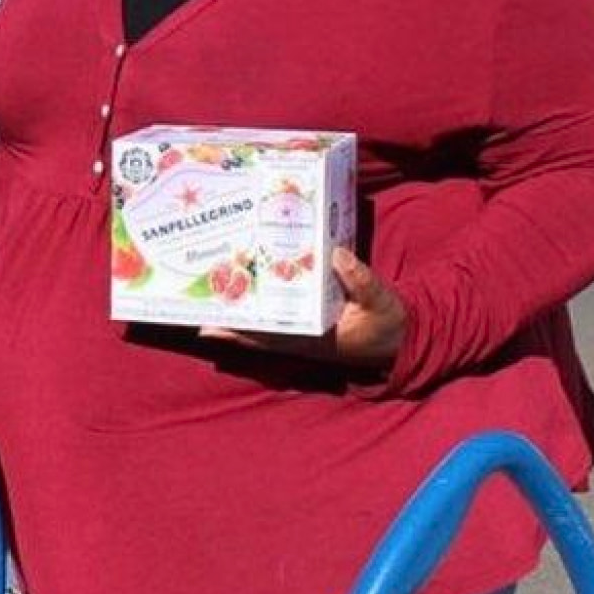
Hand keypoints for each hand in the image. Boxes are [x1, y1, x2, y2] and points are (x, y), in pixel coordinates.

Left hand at [196, 248, 406, 366]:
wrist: (400, 335)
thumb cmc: (387, 323)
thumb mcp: (381, 302)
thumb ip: (361, 281)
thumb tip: (338, 255)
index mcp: (314, 338)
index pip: (268, 337)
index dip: (237, 334)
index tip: (207, 328)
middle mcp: (301, 335)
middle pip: (254, 329)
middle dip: (225, 318)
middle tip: (193, 301)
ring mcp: (302, 327)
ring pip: (262, 320)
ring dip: (238, 307)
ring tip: (207, 288)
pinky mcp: (309, 315)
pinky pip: (278, 310)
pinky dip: (261, 300)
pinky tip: (244, 281)